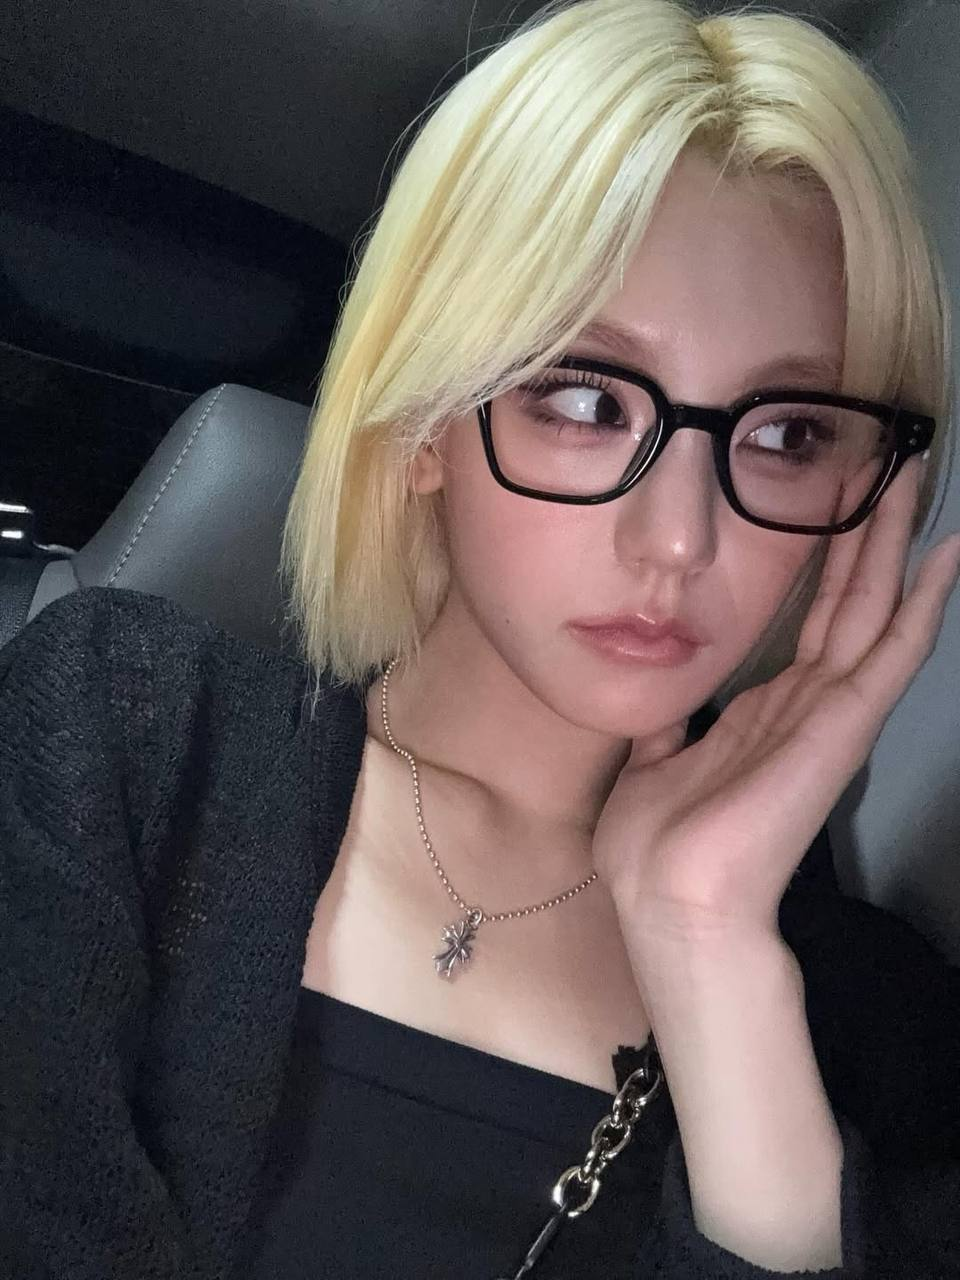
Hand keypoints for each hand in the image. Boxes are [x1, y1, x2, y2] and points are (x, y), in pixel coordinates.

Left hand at [592, 454, 959, 944]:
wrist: (669, 901)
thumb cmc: (657, 847)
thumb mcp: (652, 765)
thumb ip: (671, 726)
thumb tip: (665, 695)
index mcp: (761, 712)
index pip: (805, 624)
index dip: (823, 566)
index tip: (833, 508)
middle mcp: (803, 706)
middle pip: (845, 605)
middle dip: (866, 537)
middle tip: (891, 470)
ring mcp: (828, 715)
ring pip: (871, 612)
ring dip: (893, 549)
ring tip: (913, 485)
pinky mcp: (843, 727)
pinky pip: (890, 653)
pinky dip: (920, 605)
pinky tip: (945, 556)